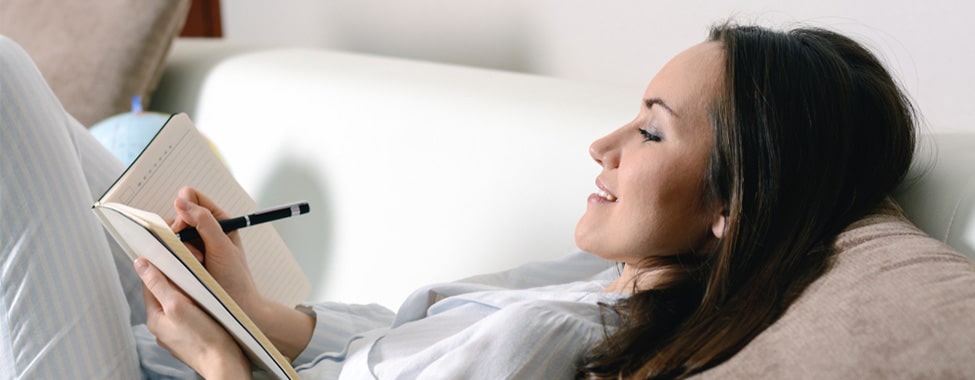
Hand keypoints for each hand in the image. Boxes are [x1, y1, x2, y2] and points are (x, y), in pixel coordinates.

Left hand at [136, 258, 251, 378]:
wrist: (226, 364)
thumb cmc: (204, 337)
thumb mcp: (178, 304)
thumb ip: (159, 284)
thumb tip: (140, 264)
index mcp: (155, 319)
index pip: (150, 285)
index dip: (159, 268)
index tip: (171, 255)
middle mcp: (163, 329)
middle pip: (165, 295)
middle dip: (176, 282)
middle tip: (192, 271)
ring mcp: (178, 335)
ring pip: (179, 306)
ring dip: (188, 295)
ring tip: (203, 288)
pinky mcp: (193, 339)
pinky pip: (190, 317)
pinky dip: (197, 308)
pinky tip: (209, 307)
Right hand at [169, 187, 265, 317]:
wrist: (235, 309)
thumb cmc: (234, 279)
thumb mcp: (222, 247)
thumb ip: (204, 222)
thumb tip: (182, 199)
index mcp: (219, 221)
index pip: (192, 198)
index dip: (184, 207)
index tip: (183, 224)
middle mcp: (205, 230)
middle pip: (177, 216)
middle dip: (180, 232)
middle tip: (194, 253)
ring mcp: (193, 245)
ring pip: (171, 234)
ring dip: (178, 248)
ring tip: (195, 264)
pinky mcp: (183, 259)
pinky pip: (168, 251)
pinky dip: (173, 258)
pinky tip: (185, 270)